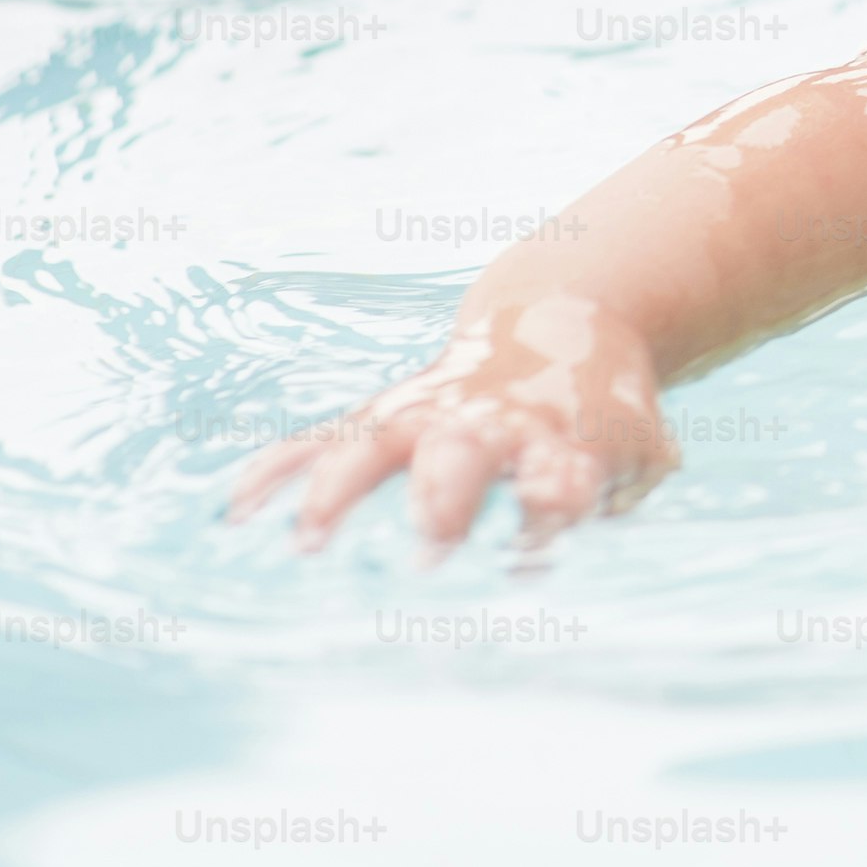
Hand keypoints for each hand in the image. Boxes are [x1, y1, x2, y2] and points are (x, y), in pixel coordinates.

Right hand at [226, 293, 674, 554]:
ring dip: (338, 492)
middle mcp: (483, 424)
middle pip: (458, 455)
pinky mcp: (379, 416)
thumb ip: (619, 484)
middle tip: (428, 543)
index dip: (552, 501)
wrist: (563, 322)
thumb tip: (575, 515)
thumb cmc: (599, 414)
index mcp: (555, 437)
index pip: (558, 477)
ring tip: (304, 543)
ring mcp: (424, 416)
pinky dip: (276, 473)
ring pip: (370, 448)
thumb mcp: (633, 446)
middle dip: (442, 498)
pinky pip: (317, 442)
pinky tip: (232, 512)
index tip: (544, 531)